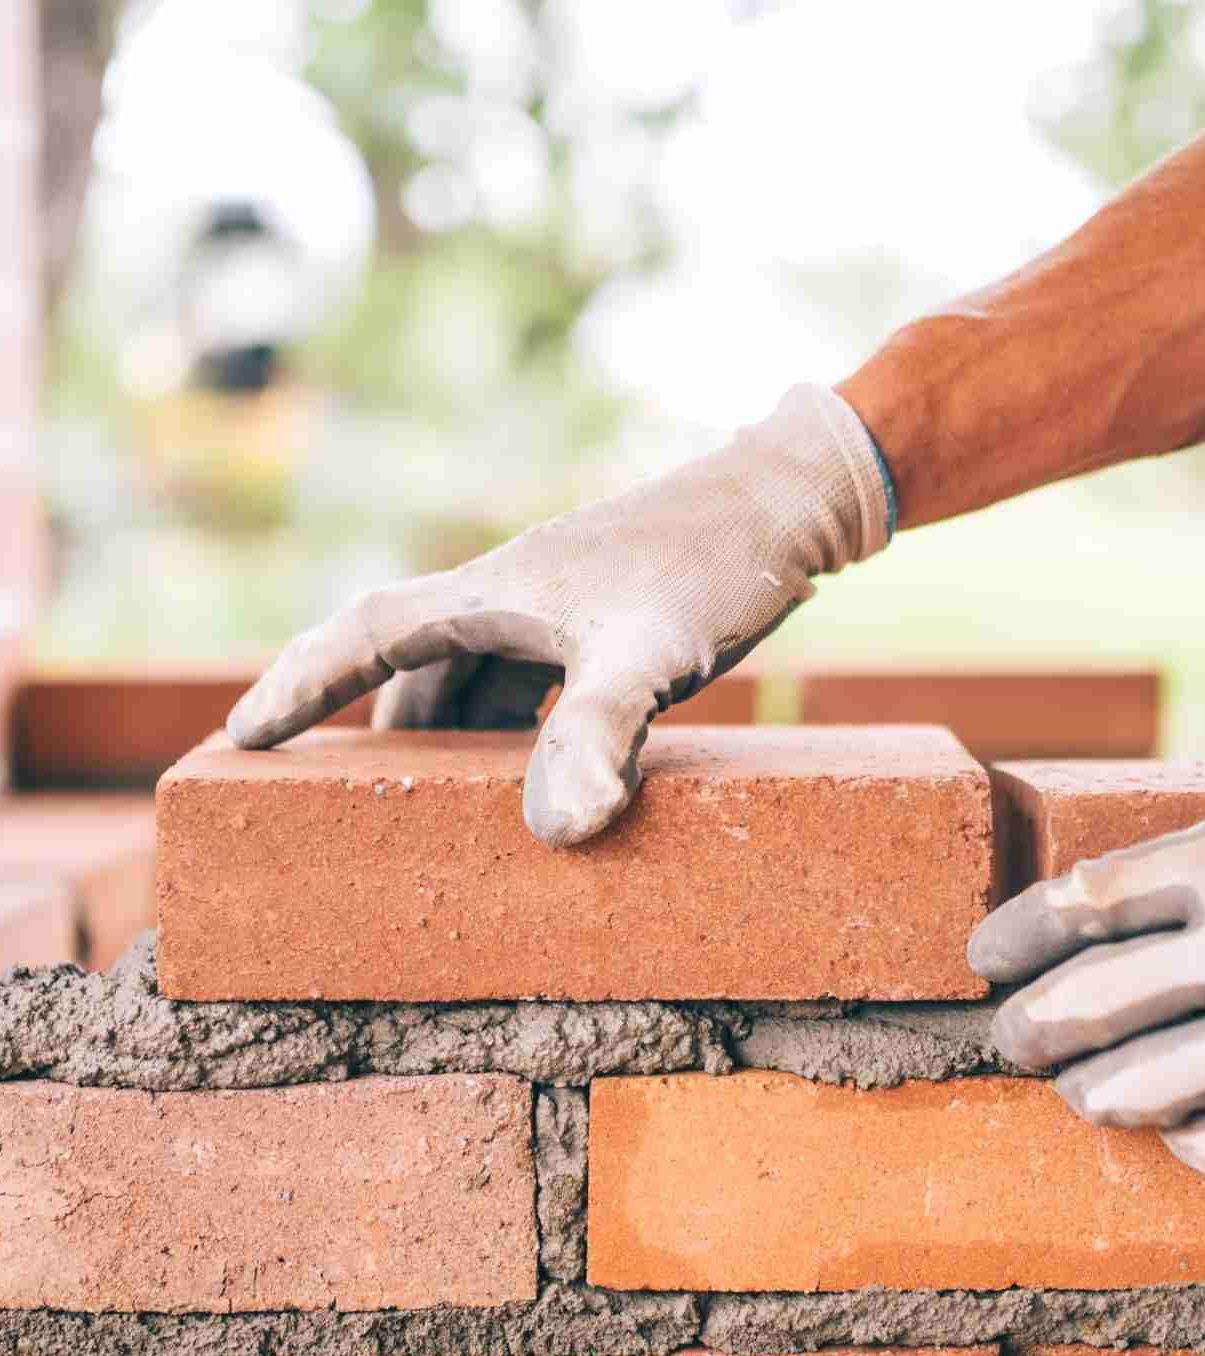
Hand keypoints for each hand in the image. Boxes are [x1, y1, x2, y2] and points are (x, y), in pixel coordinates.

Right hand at [227, 384, 890, 846]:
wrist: (789, 502)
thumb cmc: (715, 563)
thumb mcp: (652, 653)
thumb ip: (598, 735)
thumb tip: (558, 830)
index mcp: (493, 592)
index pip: (366, 633)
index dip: (300, 683)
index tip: (240, 736)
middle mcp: (509, 596)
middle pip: (410, 668)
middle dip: (367, 731)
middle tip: (330, 803)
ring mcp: (553, 609)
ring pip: (468, 682)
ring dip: (444, 740)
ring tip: (426, 810)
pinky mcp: (597, 623)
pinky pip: (524, 686)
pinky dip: (508, 733)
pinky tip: (531, 778)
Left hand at [968, 801, 1204, 1181]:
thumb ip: (1188, 876)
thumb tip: (1067, 921)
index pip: (1078, 902)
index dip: (1014, 935)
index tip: (984, 956)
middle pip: (1080, 1005)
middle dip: (1023, 1031)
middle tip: (1009, 1038)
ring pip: (1125, 1090)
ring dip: (1087, 1094)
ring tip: (1080, 1088)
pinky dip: (1186, 1139)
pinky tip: (1183, 1125)